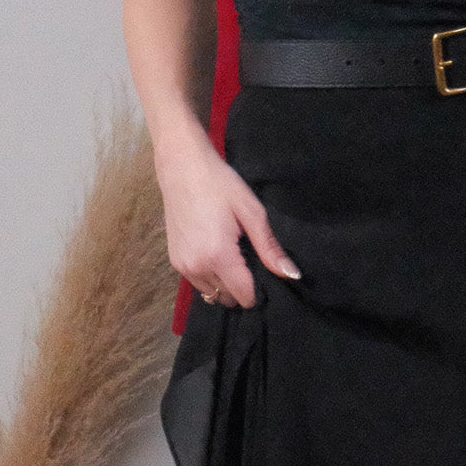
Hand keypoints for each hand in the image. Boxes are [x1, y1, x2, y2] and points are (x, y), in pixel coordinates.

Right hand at [154, 120, 300, 309]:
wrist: (182, 166)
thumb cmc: (220, 184)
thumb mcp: (252, 212)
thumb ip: (270, 248)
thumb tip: (292, 275)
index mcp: (218, 256)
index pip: (244, 296)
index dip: (258, 291)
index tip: (263, 272)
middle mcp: (197, 267)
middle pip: (227, 298)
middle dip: (241, 288)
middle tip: (249, 261)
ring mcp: (182, 266)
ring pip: (211, 294)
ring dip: (224, 284)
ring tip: (232, 257)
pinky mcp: (174, 261)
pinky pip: (198, 283)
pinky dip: (210, 277)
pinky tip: (216, 254)